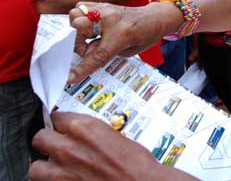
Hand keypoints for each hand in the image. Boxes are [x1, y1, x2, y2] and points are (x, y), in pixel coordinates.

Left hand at [29, 112, 172, 180]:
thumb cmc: (137, 165)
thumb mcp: (118, 138)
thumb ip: (95, 134)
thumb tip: (85, 136)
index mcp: (85, 128)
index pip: (58, 117)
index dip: (61, 123)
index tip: (63, 127)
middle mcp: (68, 148)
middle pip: (40, 138)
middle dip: (47, 142)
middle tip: (56, 146)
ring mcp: (61, 173)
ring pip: (35, 168)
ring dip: (44, 168)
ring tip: (55, 171)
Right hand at [68, 1, 181, 83]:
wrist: (155, 17)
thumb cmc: (146, 35)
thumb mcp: (129, 52)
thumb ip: (105, 55)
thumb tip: (84, 58)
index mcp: (122, 35)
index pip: (97, 55)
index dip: (82, 68)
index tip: (70, 78)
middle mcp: (110, 18)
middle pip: (78, 29)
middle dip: (78, 43)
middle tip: (90, 48)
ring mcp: (105, 8)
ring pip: (75, 15)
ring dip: (77, 30)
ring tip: (90, 36)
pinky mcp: (102, 4)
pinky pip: (80, 8)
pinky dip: (80, 18)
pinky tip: (91, 26)